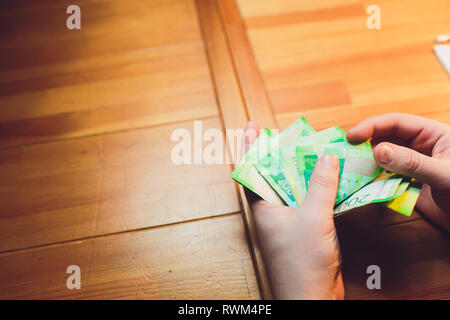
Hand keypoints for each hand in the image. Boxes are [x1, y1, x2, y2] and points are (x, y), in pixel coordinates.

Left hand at [241, 121, 343, 299]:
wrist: (312, 299)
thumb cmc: (302, 263)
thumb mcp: (313, 219)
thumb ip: (320, 186)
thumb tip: (327, 157)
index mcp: (263, 208)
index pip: (252, 169)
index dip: (252, 146)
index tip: (253, 125)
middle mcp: (273, 212)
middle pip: (274, 175)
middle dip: (281, 153)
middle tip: (291, 133)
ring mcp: (289, 221)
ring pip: (294, 188)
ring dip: (303, 170)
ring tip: (314, 149)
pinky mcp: (305, 230)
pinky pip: (309, 202)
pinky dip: (318, 189)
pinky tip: (331, 178)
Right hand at [347, 113, 449, 230]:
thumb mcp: (444, 174)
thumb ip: (411, 162)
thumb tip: (377, 151)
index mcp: (433, 134)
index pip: (397, 122)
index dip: (373, 126)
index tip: (352, 136)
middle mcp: (421, 147)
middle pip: (387, 138)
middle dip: (366, 143)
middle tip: (345, 152)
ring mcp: (414, 166)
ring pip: (384, 158)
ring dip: (368, 162)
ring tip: (350, 167)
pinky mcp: (409, 184)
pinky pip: (387, 178)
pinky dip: (375, 180)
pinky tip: (363, 183)